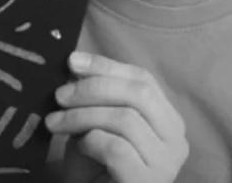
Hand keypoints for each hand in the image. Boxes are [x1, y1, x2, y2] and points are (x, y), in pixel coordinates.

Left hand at [45, 52, 187, 182]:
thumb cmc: (96, 170)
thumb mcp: (96, 126)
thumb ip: (94, 98)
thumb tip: (76, 64)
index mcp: (168, 120)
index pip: (143, 79)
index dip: (107, 66)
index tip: (72, 61)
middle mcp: (176, 140)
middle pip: (139, 93)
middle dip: (94, 88)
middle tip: (60, 95)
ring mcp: (166, 164)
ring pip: (126, 118)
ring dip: (83, 116)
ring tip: (55, 123)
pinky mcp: (147, 182)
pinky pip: (117, 148)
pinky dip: (91, 141)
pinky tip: (79, 148)